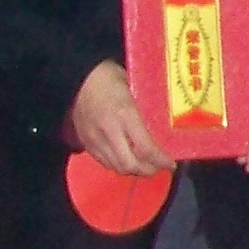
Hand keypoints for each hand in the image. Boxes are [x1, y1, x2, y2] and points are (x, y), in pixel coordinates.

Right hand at [66, 61, 171, 176]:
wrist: (77, 78)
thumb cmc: (109, 78)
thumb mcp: (134, 88)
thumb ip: (145, 109)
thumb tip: (162, 125)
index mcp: (125, 115)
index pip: (145, 148)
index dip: (160, 161)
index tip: (171, 164)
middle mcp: (109, 132)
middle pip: (130, 165)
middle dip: (147, 170)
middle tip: (158, 167)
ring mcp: (95, 139)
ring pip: (115, 167)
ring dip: (132, 170)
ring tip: (144, 165)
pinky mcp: (85, 142)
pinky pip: (103, 162)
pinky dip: (117, 165)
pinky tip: (126, 160)